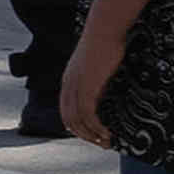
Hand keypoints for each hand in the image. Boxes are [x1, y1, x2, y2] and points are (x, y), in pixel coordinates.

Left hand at [59, 21, 127, 150]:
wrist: (104, 30)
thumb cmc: (106, 44)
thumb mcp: (97, 65)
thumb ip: (96, 79)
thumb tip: (105, 91)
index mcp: (68, 80)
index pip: (66, 110)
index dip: (77, 126)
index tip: (92, 134)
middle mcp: (68, 85)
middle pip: (69, 119)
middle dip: (84, 135)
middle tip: (101, 143)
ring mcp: (75, 86)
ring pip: (77, 120)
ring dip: (91, 135)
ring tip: (107, 143)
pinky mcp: (86, 87)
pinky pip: (88, 114)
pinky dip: (96, 127)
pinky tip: (108, 133)